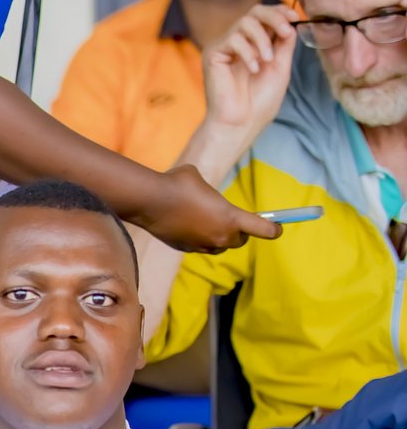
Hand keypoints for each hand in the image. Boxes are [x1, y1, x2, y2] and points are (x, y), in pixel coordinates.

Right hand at [134, 164, 280, 253]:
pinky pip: (200, 246)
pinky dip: (200, 239)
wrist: (150, 200)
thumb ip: (211, 193)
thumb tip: (203, 196)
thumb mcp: (201, 180)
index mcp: (231, 217)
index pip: (263, 229)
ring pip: (220, 246)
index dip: (274, 230)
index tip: (278, 229)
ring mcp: (201, 245)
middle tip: (236, 222)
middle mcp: (220, 236)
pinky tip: (189, 226)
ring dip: (221, 238)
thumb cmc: (178, 183)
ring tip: (211, 224)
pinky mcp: (185, 248)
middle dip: (241, 233)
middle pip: (240, 240)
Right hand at [204, 4, 299, 147]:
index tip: (296, 18)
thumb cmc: (260, 100)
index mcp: (253, 43)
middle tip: (286, 32)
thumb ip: (284, 43)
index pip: (265, 15)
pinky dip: (249, 52)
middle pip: (255, 11)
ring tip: (267, 60)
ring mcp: (224, 47)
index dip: (281, 11)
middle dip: (274, 18)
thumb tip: (291, 22)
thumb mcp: (281, 66)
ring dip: (262, 39)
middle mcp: (237, 41)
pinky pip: (234, 39)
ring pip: (245, 22)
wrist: (242, 122)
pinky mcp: (213, 54)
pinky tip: (253, 69)